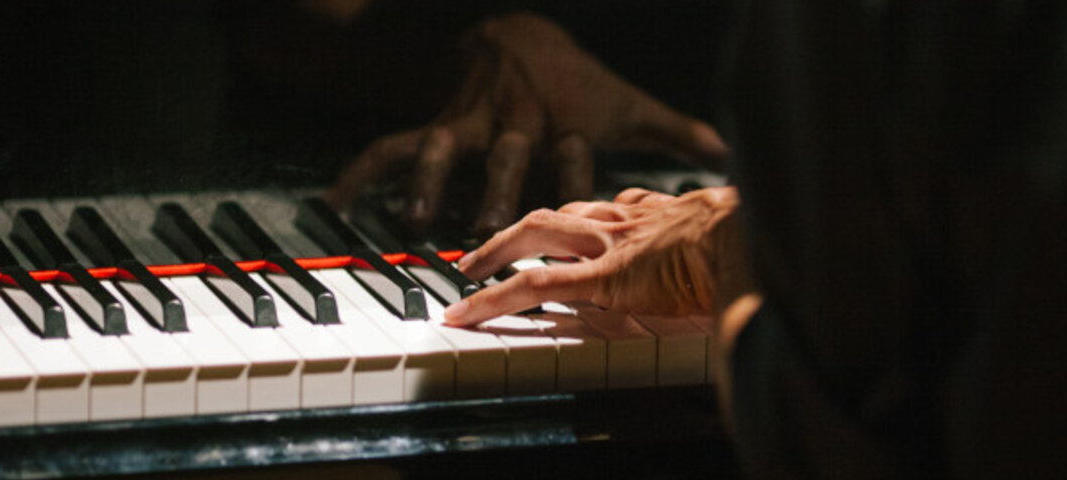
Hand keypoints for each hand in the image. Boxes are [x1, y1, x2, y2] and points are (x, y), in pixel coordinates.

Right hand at [326, 13, 728, 235]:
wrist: (517, 33)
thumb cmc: (579, 83)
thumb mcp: (626, 103)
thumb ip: (674, 131)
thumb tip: (730, 153)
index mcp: (566, 124)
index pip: (575, 156)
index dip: (577, 181)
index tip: (581, 217)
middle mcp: (517, 124)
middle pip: (507, 157)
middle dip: (495, 190)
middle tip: (485, 229)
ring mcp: (471, 123)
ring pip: (446, 150)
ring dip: (428, 181)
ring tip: (410, 217)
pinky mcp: (437, 123)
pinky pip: (393, 145)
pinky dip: (363, 172)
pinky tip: (336, 202)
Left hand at [444, 186, 740, 326]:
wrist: (757, 238)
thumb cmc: (757, 244)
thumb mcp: (735, 247)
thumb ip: (720, 264)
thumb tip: (739, 294)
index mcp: (659, 215)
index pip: (606, 211)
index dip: (578, 221)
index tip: (563, 232)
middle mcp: (627, 220)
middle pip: (560, 212)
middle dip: (519, 228)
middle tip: (488, 248)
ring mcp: (611, 244)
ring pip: (536, 233)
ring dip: (496, 250)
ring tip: (468, 272)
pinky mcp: (603, 276)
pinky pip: (536, 284)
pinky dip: (495, 298)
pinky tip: (468, 311)